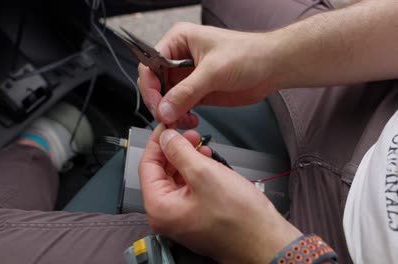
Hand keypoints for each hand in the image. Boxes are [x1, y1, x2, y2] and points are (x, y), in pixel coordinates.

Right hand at [138, 23, 280, 127]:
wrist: (272, 67)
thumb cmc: (249, 54)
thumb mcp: (214, 71)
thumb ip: (187, 91)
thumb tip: (165, 108)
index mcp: (179, 41)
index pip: (150, 64)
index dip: (150, 86)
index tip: (157, 104)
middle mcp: (179, 58)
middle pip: (155, 83)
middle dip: (159, 102)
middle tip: (166, 116)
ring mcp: (187, 76)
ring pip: (166, 98)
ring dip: (170, 112)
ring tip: (179, 121)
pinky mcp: (196, 92)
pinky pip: (179, 107)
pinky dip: (180, 116)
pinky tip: (189, 120)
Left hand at [139, 124, 301, 262]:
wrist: (266, 241)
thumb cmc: (239, 218)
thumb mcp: (204, 173)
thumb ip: (179, 152)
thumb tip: (165, 138)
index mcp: (160, 208)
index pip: (147, 165)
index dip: (157, 142)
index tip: (167, 126)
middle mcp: (166, 215)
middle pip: (161, 172)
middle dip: (175, 149)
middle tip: (188, 134)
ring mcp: (181, 217)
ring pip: (176, 178)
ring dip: (187, 158)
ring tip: (201, 145)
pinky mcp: (196, 216)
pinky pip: (189, 188)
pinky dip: (196, 171)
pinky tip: (207, 161)